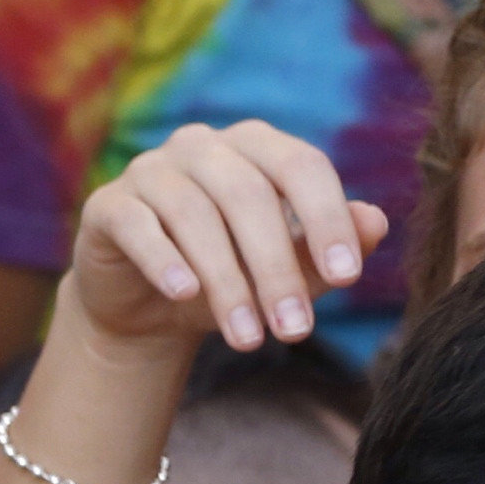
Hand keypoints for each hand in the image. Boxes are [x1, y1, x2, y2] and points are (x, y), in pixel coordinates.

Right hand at [66, 122, 384, 362]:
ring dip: (227, 283)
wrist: (151, 303)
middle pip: (249, 196)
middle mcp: (203, 145)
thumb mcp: (287, 266)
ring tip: (250, 339)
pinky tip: (186, 296)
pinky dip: (166, 261)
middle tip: (297, 330)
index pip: (303, 166)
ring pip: (195, 216)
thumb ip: (331, 245)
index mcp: (259, 145)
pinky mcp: (108, 205)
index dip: (328, 219)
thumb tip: (376, 222)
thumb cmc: (235, 275)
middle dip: (277, 269)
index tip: (349, 278)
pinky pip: (138, 226)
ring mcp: (150, 169)